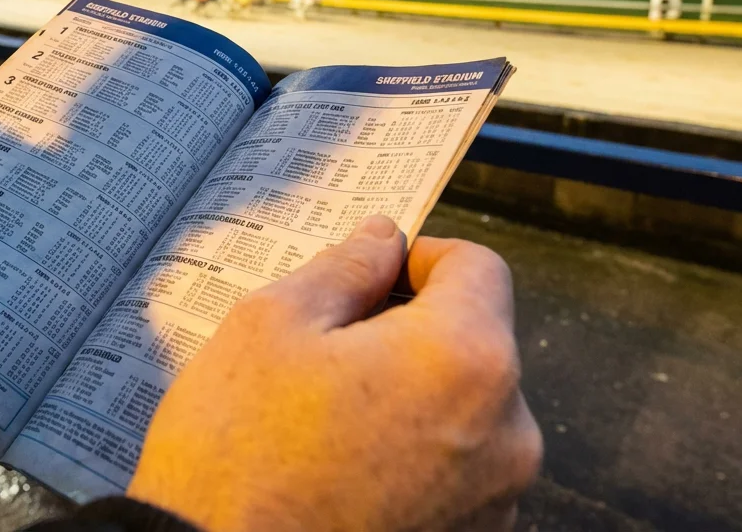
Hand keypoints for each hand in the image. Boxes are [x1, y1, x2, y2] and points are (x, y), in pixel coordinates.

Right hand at [126, 215, 541, 530]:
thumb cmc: (236, 459)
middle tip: (329, 351)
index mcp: (464, 359)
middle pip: (475, 342)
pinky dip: (413, 458)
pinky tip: (343, 471)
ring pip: (465, 410)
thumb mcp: (270, 326)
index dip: (421, 257)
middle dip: (411, 332)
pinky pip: (456, 473)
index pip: (478, 268)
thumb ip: (344, 269)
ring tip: (328, 422)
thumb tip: (382, 241)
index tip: (374, 273)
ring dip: (412, 397)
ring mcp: (495, 501)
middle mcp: (505, 433)